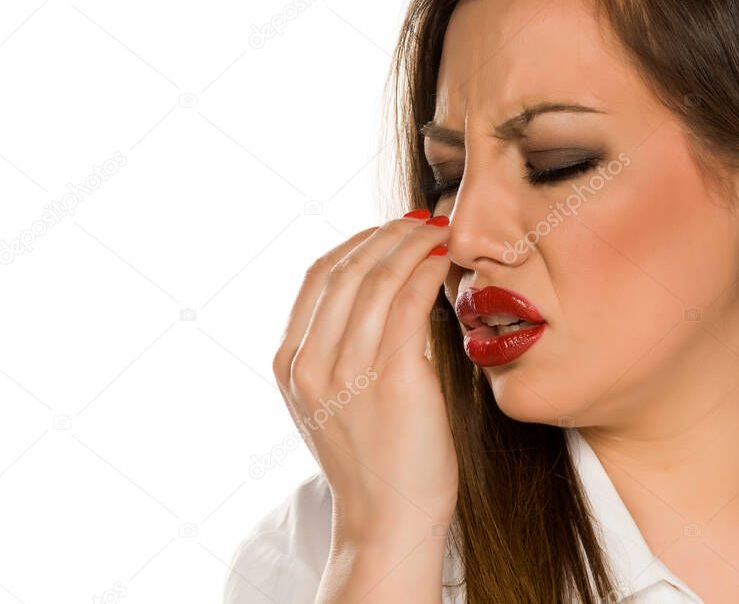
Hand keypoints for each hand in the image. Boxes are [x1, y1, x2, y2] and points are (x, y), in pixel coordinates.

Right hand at [272, 212, 457, 545]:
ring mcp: (350, 372)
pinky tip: (445, 261)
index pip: (317, 277)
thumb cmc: (373, 460)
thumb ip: (338, 350)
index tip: (390, 229)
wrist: (388, 521)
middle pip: (348, 269)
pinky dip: (428, 272)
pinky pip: (411, 304)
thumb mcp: (333, 401)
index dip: (356, 242)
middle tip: (424, 220)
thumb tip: (372, 292)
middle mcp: (312, 365)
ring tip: (441, 231)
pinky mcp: (395, 380)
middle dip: (389, 234)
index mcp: (290, 365)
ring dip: (414, 244)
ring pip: (380, 279)